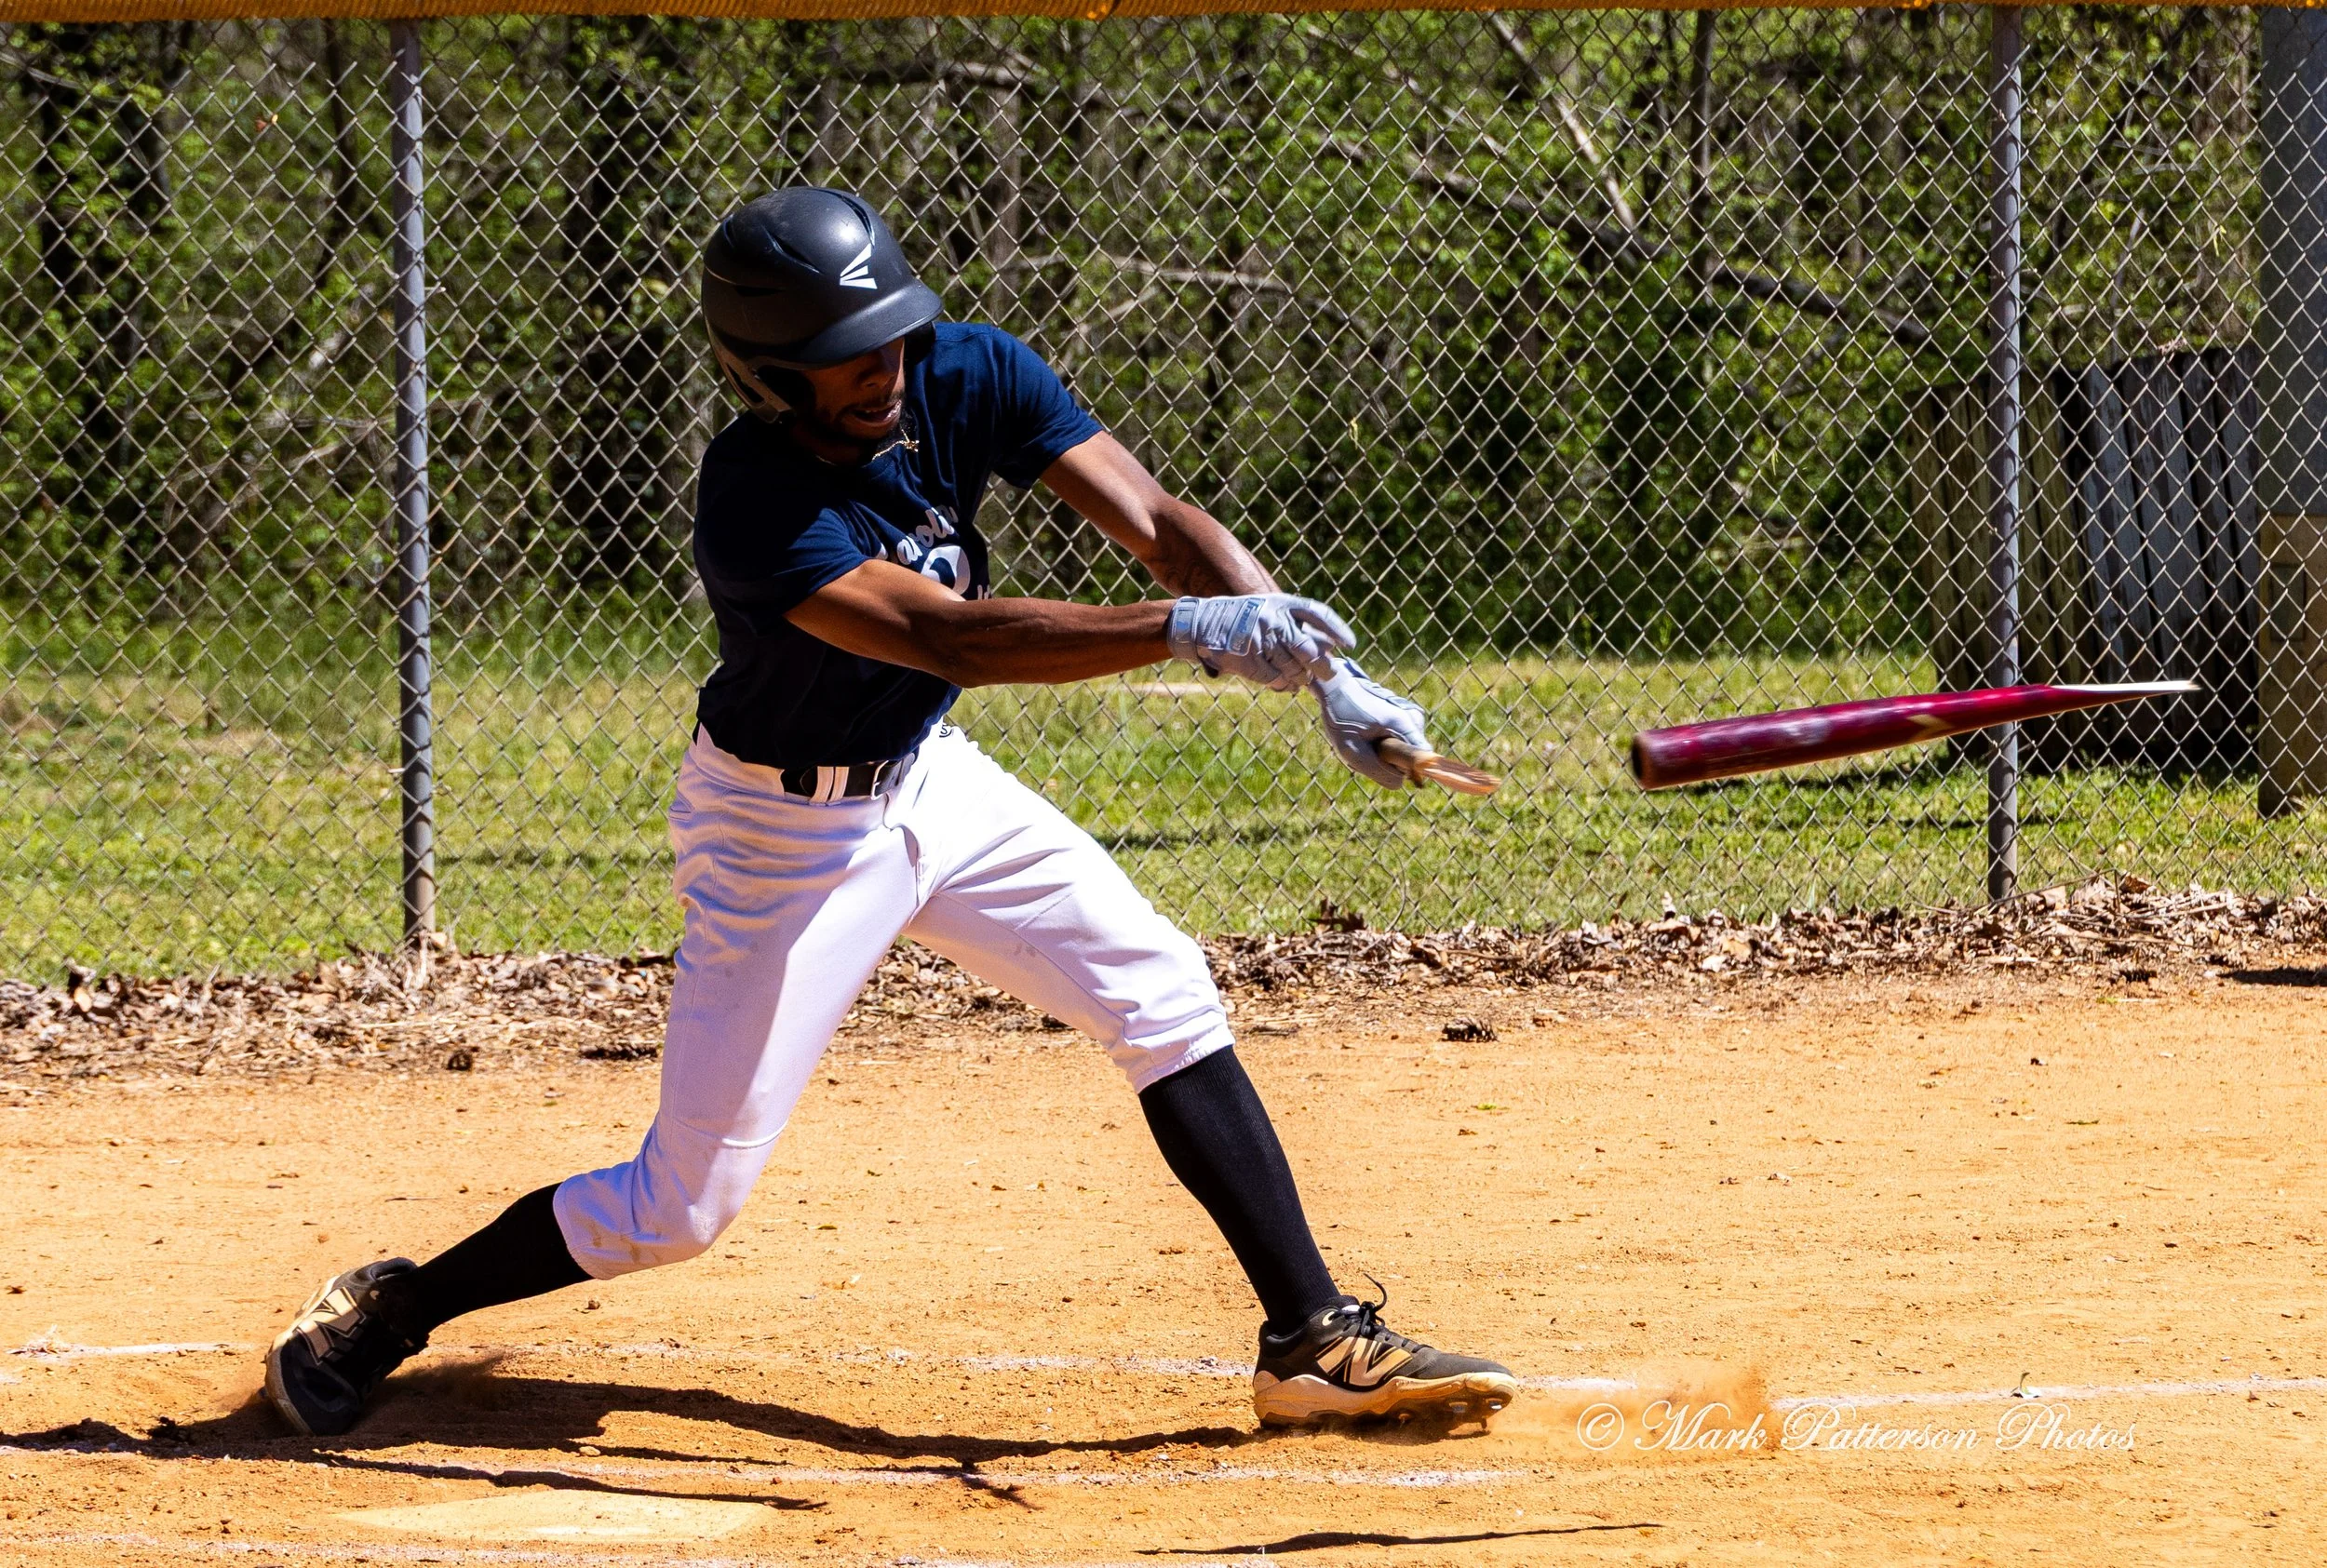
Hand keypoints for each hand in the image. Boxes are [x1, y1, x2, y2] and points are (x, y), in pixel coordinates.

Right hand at [1166, 594, 1354, 690]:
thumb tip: (1329, 646)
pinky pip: (1275, 679)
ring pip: (1294, 669)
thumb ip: (1296, 624)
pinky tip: (1283, 684)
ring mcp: (1260, 640)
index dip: (1337, 629)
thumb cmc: (1244, 618)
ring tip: (1301, 680)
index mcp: (1282, 603)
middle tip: (1328, 674)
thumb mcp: (1270, 609)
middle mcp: (1273, 620)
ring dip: (1300, 678)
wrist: (1202, 622)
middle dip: (1322, 666)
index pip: (1318, 614)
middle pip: (1309, 650)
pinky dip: (1282, 684)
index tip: (1350, 645)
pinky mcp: (1248, 660)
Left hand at [1311, 658, 1428, 788]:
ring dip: (1382, 752)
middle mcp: (1413, 717)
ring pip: (1404, 750)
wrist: (1335, 686)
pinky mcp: (1404, 715)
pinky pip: (1399, 741)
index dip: (1409, 771)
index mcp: (1404, 723)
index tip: (1386, 766)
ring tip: (1362, 738)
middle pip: (1411, 756)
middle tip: (1363, 748)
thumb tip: (1400, 782)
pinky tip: (1366, 734)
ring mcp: (1410, 714)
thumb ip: (1377, 770)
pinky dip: (1382, 743)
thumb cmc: (1341, 714)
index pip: (1424, 757)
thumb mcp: (1352, 749)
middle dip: (1388, 761)